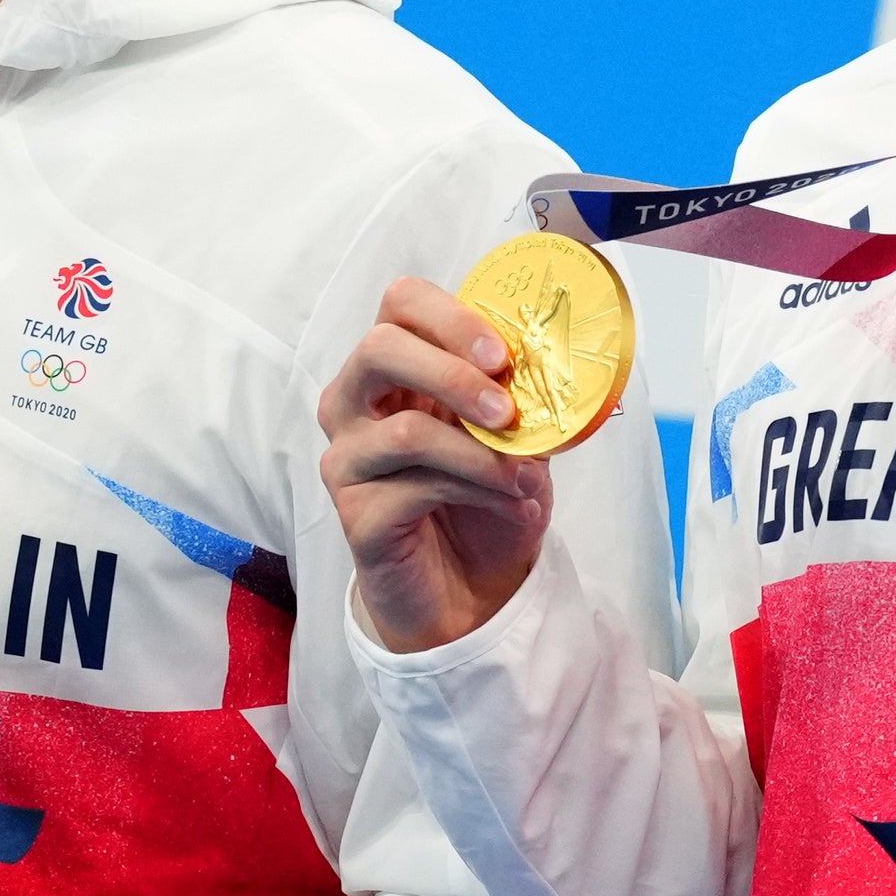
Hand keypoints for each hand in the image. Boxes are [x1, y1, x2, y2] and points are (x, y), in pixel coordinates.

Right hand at [316, 273, 555, 653]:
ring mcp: (347, 460)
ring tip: (526, 475)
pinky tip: (513, 505)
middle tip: (507, 408)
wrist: (466, 590)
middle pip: (379, 349)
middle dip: (454, 374)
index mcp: (391, 369)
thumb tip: (548, 364)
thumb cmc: (482, 501)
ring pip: (406, 431)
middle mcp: (352, 405)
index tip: (501, 353)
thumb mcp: (511, 437)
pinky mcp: (354, 514)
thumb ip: (515, 395)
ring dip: (481, 452)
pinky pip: (416, 488)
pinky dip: (478, 492)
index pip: (400, 305)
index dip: (450, 318)